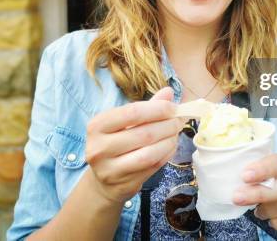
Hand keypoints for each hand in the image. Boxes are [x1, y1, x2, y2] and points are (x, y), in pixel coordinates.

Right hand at [85, 87, 184, 204]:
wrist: (104, 181)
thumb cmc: (117, 144)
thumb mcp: (125, 123)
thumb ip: (147, 107)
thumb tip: (169, 91)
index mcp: (97, 125)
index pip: (132, 112)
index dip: (158, 108)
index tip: (173, 108)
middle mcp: (99, 147)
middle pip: (144, 133)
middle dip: (167, 125)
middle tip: (179, 121)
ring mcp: (110, 169)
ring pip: (149, 153)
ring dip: (169, 141)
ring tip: (176, 134)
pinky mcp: (123, 184)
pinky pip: (152, 167)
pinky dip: (166, 154)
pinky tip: (171, 147)